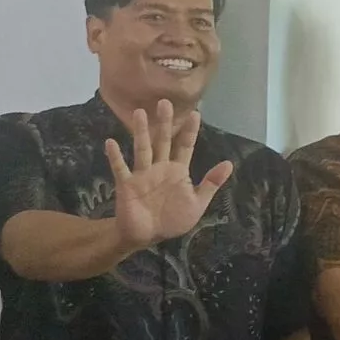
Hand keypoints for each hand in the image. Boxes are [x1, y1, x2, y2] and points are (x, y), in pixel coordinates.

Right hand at [103, 101, 232, 249]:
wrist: (148, 236)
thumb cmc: (172, 219)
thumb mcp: (197, 203)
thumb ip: (211, 183)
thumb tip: (229, 163)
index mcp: (178, 170)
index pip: (185, 146)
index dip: (190, 131)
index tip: (196, 113)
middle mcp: (160, 167)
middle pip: (163, 141)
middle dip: (165, 123)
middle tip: (165, 102)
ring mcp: (142, 174)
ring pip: (142, 149)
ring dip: (140, 132)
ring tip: (140, 113)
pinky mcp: (127, 184)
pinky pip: (120, 168)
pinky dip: (115, 156)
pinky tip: (110, 142)